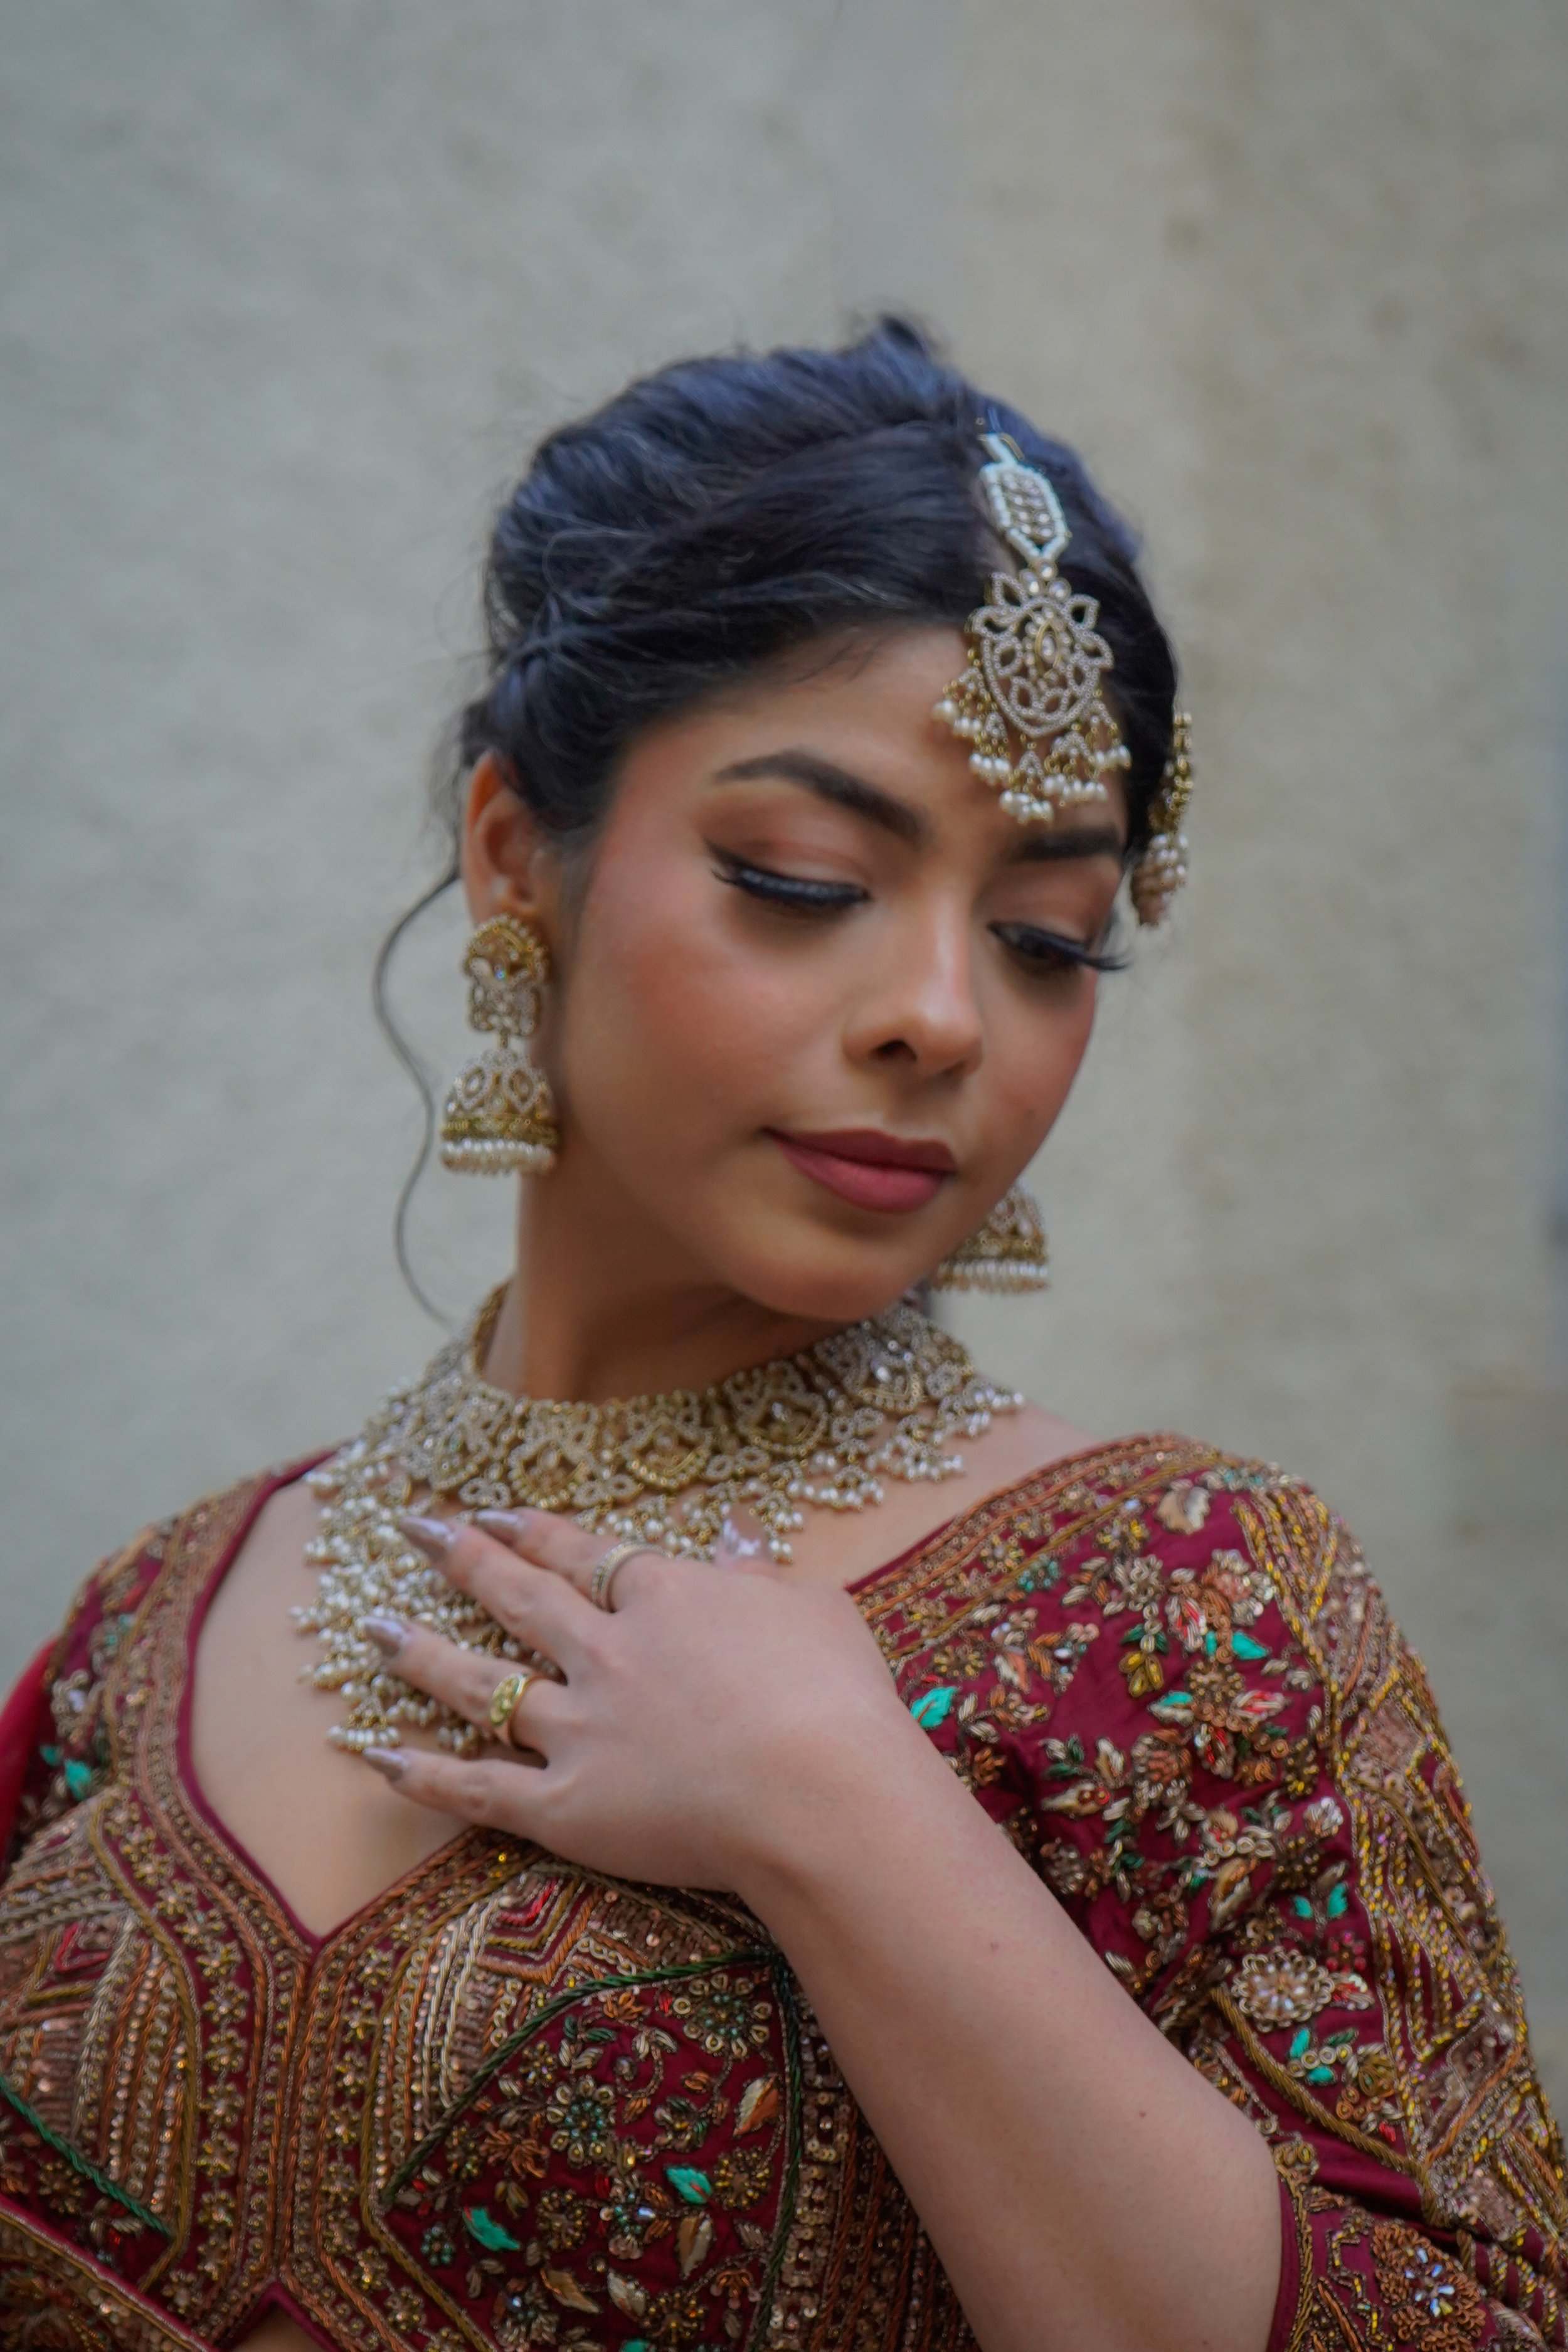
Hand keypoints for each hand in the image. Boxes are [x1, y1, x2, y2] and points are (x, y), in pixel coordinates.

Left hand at [357, 1509, 921, 1899]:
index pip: (583, 1554)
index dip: (531, 1530)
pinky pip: (480, 1788)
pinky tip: (377, 1754)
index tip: (487, 1510)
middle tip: (412, 1529)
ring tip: (372, 1628)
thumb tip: (740, 1529)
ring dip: (421, 1653)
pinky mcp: (566, 1806)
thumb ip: (760, 1572)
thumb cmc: (838, 1697)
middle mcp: (608, 1652)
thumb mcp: (811, 1607)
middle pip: (520, 1597)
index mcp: (667, 1598)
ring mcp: (580, 1728)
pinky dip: (425, 1774)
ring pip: (481, 1684)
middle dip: (462, 1558)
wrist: (821, 1792)